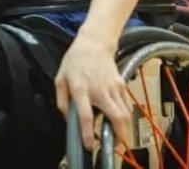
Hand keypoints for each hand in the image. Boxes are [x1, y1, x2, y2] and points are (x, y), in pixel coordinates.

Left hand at [54, 33, 134, 151]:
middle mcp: (100, 90)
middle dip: (118, 136)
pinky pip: (128, 105)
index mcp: (81, 89)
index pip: (86, 115)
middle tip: (112, 145)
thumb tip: (67, 118)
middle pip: (117, 117)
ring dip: (123, 128)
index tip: (90, 145)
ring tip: (115, 135)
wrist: (94, 43)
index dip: (88, 132)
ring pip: (126, 114)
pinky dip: (126, 116)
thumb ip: (61, 100)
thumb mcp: (60, 78)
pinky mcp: (122, 85)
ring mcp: (113, 87)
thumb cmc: (76, 60)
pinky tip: (119, 119)